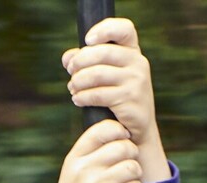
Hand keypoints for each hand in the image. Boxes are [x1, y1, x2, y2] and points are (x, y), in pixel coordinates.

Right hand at [44, 119, 143, 182]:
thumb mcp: (71, 177)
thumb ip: (87, 157)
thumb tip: (114, 134)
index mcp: (74, 159)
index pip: (101, 129)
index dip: (118, 130)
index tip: (123, 138)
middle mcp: (85, 169)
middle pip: (122, 146)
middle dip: (131, 153)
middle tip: (128, 163)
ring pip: (132, 165)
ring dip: (135, 173)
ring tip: (127, 181)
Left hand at [62, 17, 169, 182]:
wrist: (137, 130)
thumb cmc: (118, 98)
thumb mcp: (105, 76)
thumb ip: (85, 63)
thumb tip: (67, 58)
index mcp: (132, 51)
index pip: (124, 29)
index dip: (104, 29)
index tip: (87, 40)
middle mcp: (138, 62)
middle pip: (102, 52)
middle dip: (80, 61)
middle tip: (70, 71)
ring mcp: (136, 81)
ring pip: (97, 74)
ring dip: (78, 81)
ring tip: (73, 88)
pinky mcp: (130, 99)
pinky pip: (98, 94)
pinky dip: (82, 96)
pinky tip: (77, 99)